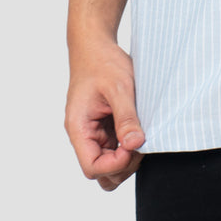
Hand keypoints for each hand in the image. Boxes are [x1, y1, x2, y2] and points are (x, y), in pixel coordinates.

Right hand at [65, 40, 145, 191]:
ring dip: (127, 157)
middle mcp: (84, 135)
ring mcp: (94, 133)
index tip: (134, 146)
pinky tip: (138, 129)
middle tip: (142, 141)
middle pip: (101, 172)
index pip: (92, 167)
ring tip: (140, 135)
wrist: (96, 48)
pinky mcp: (104, 129)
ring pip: (109, 164)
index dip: (116, 164)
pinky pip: (115, 149)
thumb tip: (135, 144)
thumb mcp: (119, 87)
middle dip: (124, 164)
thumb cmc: (103, 63)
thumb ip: (126, 117)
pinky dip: (128, 146)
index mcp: (79, 128)